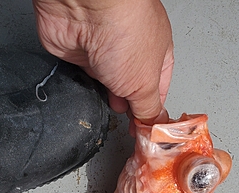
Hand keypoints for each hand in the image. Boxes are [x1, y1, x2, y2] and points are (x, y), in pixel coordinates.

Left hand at [32, 0, 173, 130]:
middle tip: (129, 127)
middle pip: (132, 91)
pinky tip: (93, 97)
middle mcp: (132, 53)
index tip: (147, 135)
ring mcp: (104, 53)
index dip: (152, 114)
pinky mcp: (80, 56)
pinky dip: (88, 92)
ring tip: (112, 108)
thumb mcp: (145, 83)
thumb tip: (153, 126)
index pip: (158, 92)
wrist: (85, 8)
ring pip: (108, 88)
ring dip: (109, 100)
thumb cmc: (124, 29)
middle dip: (130, 110)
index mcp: (156, 55)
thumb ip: (149, 109)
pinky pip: (85, 82)